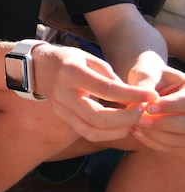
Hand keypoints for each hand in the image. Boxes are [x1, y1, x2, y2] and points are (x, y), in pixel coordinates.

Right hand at [35, 45, 157, 142]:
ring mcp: (61, 108)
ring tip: (133, 119)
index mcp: (72, 72)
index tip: (151, 95)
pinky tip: (120, 125)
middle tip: (142, 110)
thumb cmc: (69, 60)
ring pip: (93, 130)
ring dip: (119, 130)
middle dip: (127, 118)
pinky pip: (88, 132)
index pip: (106, 89)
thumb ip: (109, 77)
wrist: (40, 68)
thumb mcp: (89, 58)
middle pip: (98, 117)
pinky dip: (108, 133)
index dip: (132, 95)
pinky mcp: (64, 118)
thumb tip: (130, 96)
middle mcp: (64, 93)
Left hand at [134, 64, 184, 149]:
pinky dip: (153, 142)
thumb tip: (142, 103)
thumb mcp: (146, 73)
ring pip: (180, 138)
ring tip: (134, 125)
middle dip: (163, 123)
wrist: (147, 83)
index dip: (169, 106)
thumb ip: (145, 85)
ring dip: (156, 135)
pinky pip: (170, 146)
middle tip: (139, 120)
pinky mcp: (179, 137)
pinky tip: (135, 132)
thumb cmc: (147, 74)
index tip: (149, 108)